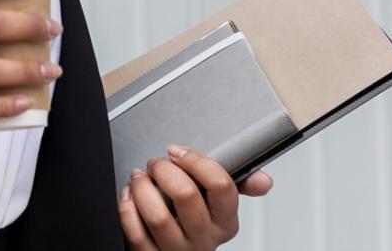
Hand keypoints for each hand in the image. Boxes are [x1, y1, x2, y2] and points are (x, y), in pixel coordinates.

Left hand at [118, 146, 273, 249]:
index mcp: (225, 222)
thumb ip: (237, 184)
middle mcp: (204, 239)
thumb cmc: (191, 218)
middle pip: (186, 195)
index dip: (195, 161)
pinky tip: (129, 196)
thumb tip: (264, 181)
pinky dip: (127, 208)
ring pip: (158, 216)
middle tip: (156, 163)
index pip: (221, 185)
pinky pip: (136, 232)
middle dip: (165, 169)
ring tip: (140, 178)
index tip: (178, 152)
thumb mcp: (217, 202)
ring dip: (143, 188)